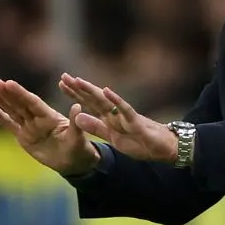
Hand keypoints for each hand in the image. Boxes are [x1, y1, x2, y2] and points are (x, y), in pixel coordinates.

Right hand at [0, 79, 100, 176]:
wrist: (73, 162)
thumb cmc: (79, 148)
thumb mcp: (78, 136)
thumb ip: (75, 122)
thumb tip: (77, 106)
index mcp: (50, 117)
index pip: (32, 103)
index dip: (21, 93)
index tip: (9, 83)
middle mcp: (38, 119)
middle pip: (20, 104)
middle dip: (8, 94)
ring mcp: (29, 127)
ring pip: (13, 111)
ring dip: (2, 100)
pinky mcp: (23, 136)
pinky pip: (8, 124)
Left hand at [59, 73, 176, 163]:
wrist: (162, 148)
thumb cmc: (139, 142)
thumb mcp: (112, 137)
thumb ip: (96, 127)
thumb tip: (77, 117)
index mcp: (108, 118)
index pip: (88, 103)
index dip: (75, 94)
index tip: (61, 83)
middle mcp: (114, 113)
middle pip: (93, 99)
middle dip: (79, 88)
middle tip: (64, 76)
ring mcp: (124, 116)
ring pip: (106, 101)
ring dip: (92, 91)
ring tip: (79, 81)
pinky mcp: (136, 121)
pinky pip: (125, 109)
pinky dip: (116, 100)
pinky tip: (107, 91)